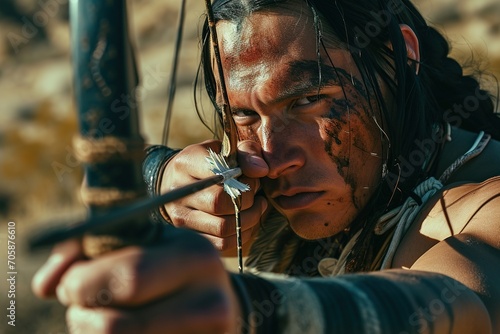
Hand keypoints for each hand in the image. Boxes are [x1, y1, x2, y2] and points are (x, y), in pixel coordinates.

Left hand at [32, 228, 239, 333]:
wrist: (219, 305)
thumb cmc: (166, 271)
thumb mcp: (140, 246)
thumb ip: (86, 249)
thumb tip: (46, 286)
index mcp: (195, 255)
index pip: (128, 277)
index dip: (82, 284)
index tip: (71, 284)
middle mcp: (210, 299)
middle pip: (117, 327)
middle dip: (81, 319)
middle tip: (78, 309)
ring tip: (95, 322)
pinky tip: (118, 333)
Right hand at [161, 140, 268, 251]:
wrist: (178, 182)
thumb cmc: (210, 164)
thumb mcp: (227, 150)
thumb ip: (247, 154)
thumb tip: (262, 170)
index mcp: (187, 163)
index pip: (218, 175)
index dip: (244, 180)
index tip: (253, 179)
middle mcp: (178, 191)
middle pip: (219, 204)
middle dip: (247, 201)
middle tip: (256, 195)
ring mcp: (180, 216)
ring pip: (222, 227)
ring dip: (248, 220)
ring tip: (255, 208)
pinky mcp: (189, 235)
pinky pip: (221, 244)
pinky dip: (240, 235)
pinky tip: (245, 223)